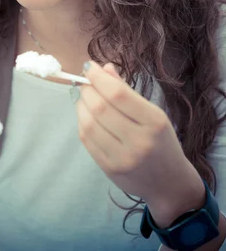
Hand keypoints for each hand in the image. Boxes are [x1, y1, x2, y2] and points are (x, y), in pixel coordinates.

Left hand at [76, 61, 194, 209]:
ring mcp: (123, 158)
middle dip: (87, 90)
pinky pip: (87, 140)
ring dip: (81, 105)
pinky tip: (87, 116)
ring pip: (89, 124)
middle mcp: (139, 141)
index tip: (89, 66)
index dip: (98, 77)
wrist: (169, 184)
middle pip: (100, 108)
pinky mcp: (109, 169)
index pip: (117, 94)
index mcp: (154, 122)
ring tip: (85, 99)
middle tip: (86, 83)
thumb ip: (126, 91)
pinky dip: (82, 122)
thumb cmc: (161, 141)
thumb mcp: (153, 113)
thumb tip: (103, 68)